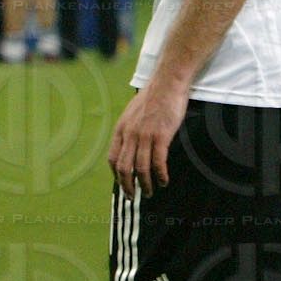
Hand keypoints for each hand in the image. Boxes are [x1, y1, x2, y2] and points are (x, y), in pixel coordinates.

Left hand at [109, 83, 188, 197]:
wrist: (167, 83)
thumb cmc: (153, 97)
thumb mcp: (133, 113)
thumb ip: (130, 129)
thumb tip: (130, 144)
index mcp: (121, 129)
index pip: (113, 159)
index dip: (117, 175)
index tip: (123, 184)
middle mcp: (130, 134)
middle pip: (124, 168)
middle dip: (128, 186)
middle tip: (133, 197)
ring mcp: (144, 135)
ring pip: (141, 168)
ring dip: (145, 184)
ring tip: (149, 193)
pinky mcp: (160, 136)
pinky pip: (158, 162)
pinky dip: (160, 175)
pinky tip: (163, 181)